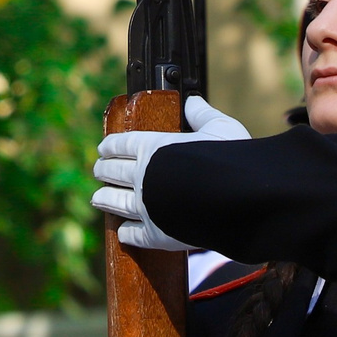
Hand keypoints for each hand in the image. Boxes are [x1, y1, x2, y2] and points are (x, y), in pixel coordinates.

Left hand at [90, 95, 249, 251]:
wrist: (239, 200)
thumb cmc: (231, 159)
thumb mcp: (220, 128)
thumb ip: (202, 115)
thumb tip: (192, 101)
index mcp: (154, 147)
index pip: (121, 144)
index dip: (110, 146)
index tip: (103, 149)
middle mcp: (143, 176)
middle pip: (113, 172)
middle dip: (103, 170)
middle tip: (99, 170)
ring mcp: (146, 207)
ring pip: (116, 203)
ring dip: (105, 200)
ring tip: (98, 199)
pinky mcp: (155, 235)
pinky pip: (133, 235)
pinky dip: (126, 233)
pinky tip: (123, 232)